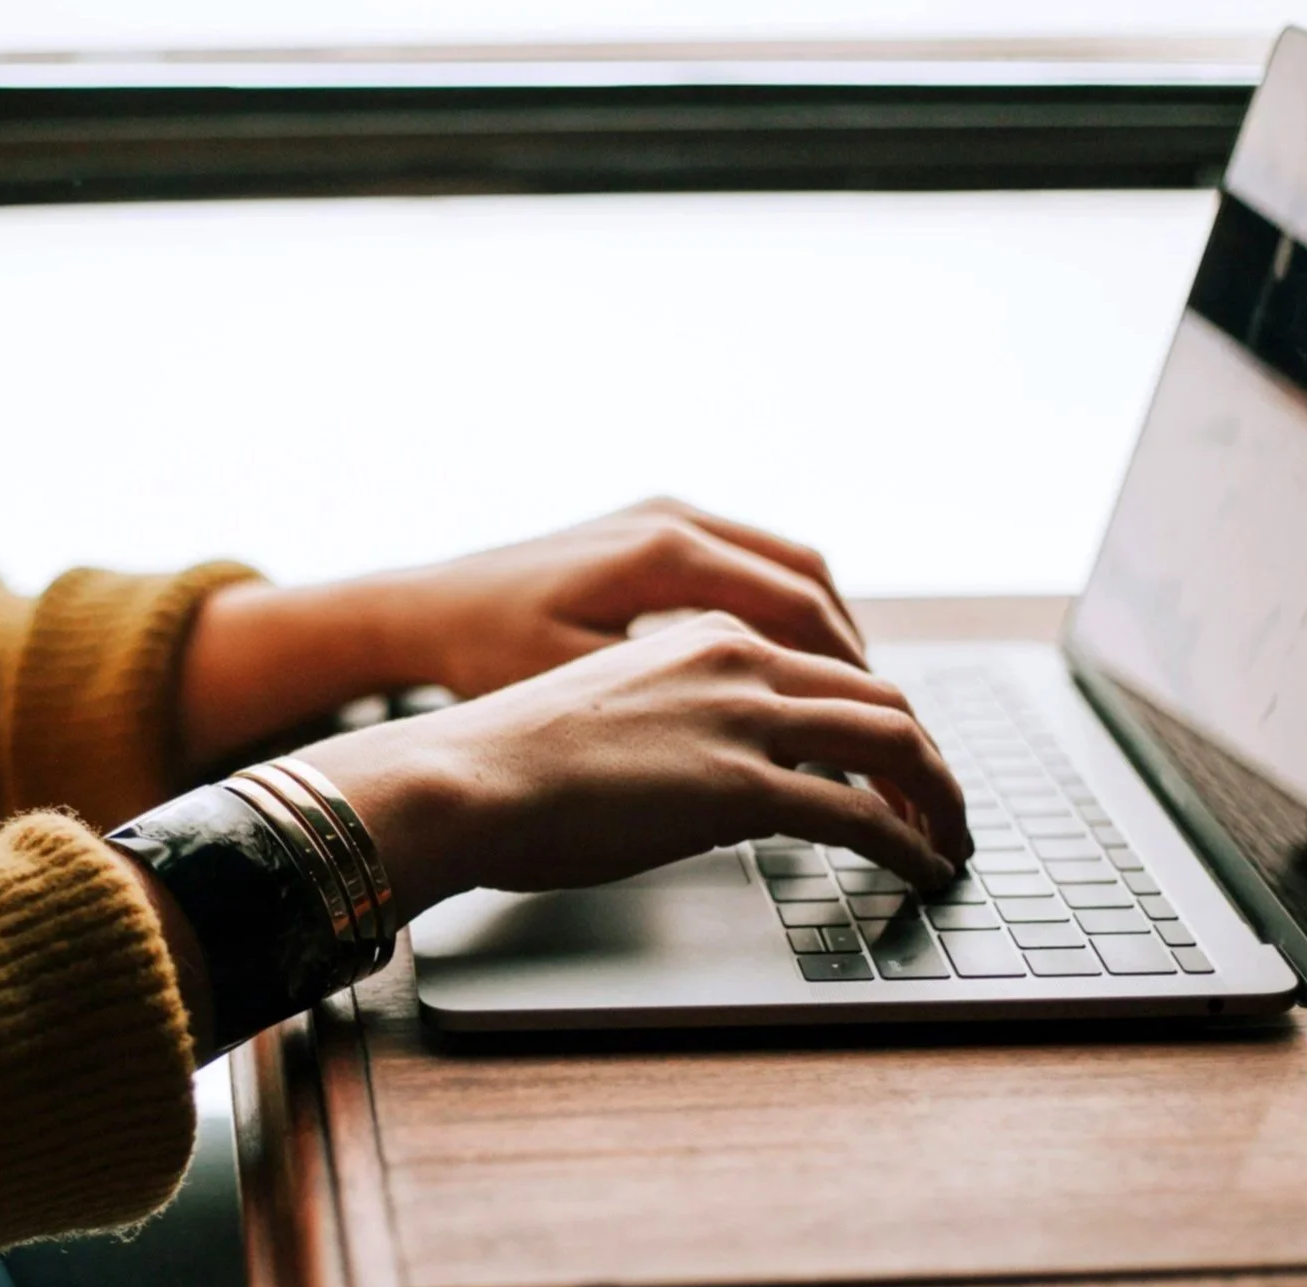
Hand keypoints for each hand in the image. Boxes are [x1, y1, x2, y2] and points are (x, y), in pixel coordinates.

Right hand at [294, 612, 967, 922]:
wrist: (460, 777)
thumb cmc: (506, 762)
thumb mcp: (608, 715)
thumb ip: (677, 728)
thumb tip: (710, 783)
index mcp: (704, 635)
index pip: (828, 667)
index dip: (879, 719)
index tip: (895, 764)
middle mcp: (737, 659)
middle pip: (880, 697)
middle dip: (928, 758)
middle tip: (945, 807)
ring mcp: (743, 718)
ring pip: (893, 743)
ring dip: (939, 797)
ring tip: (951, 842)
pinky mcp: (740, 786)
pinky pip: (862, 814)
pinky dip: (910, 843)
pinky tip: (922, 869)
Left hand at [381, 497, 864, 698]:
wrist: (421, 609)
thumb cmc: (484, 655)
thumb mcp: (581, 689)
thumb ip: (679, 709)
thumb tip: (771, 751)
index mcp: (666, 554)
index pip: (799, 610)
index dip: (849, 676)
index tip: (880, 730)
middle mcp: (674, 519)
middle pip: (808, 581)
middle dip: (853, 656)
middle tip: (885, 722)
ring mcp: (663, 515)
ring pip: (785, 566)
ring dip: (825, 630)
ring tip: (851, 699)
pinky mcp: (649, 528)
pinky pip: (747, 562)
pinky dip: (783, 611)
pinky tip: (787, 666)